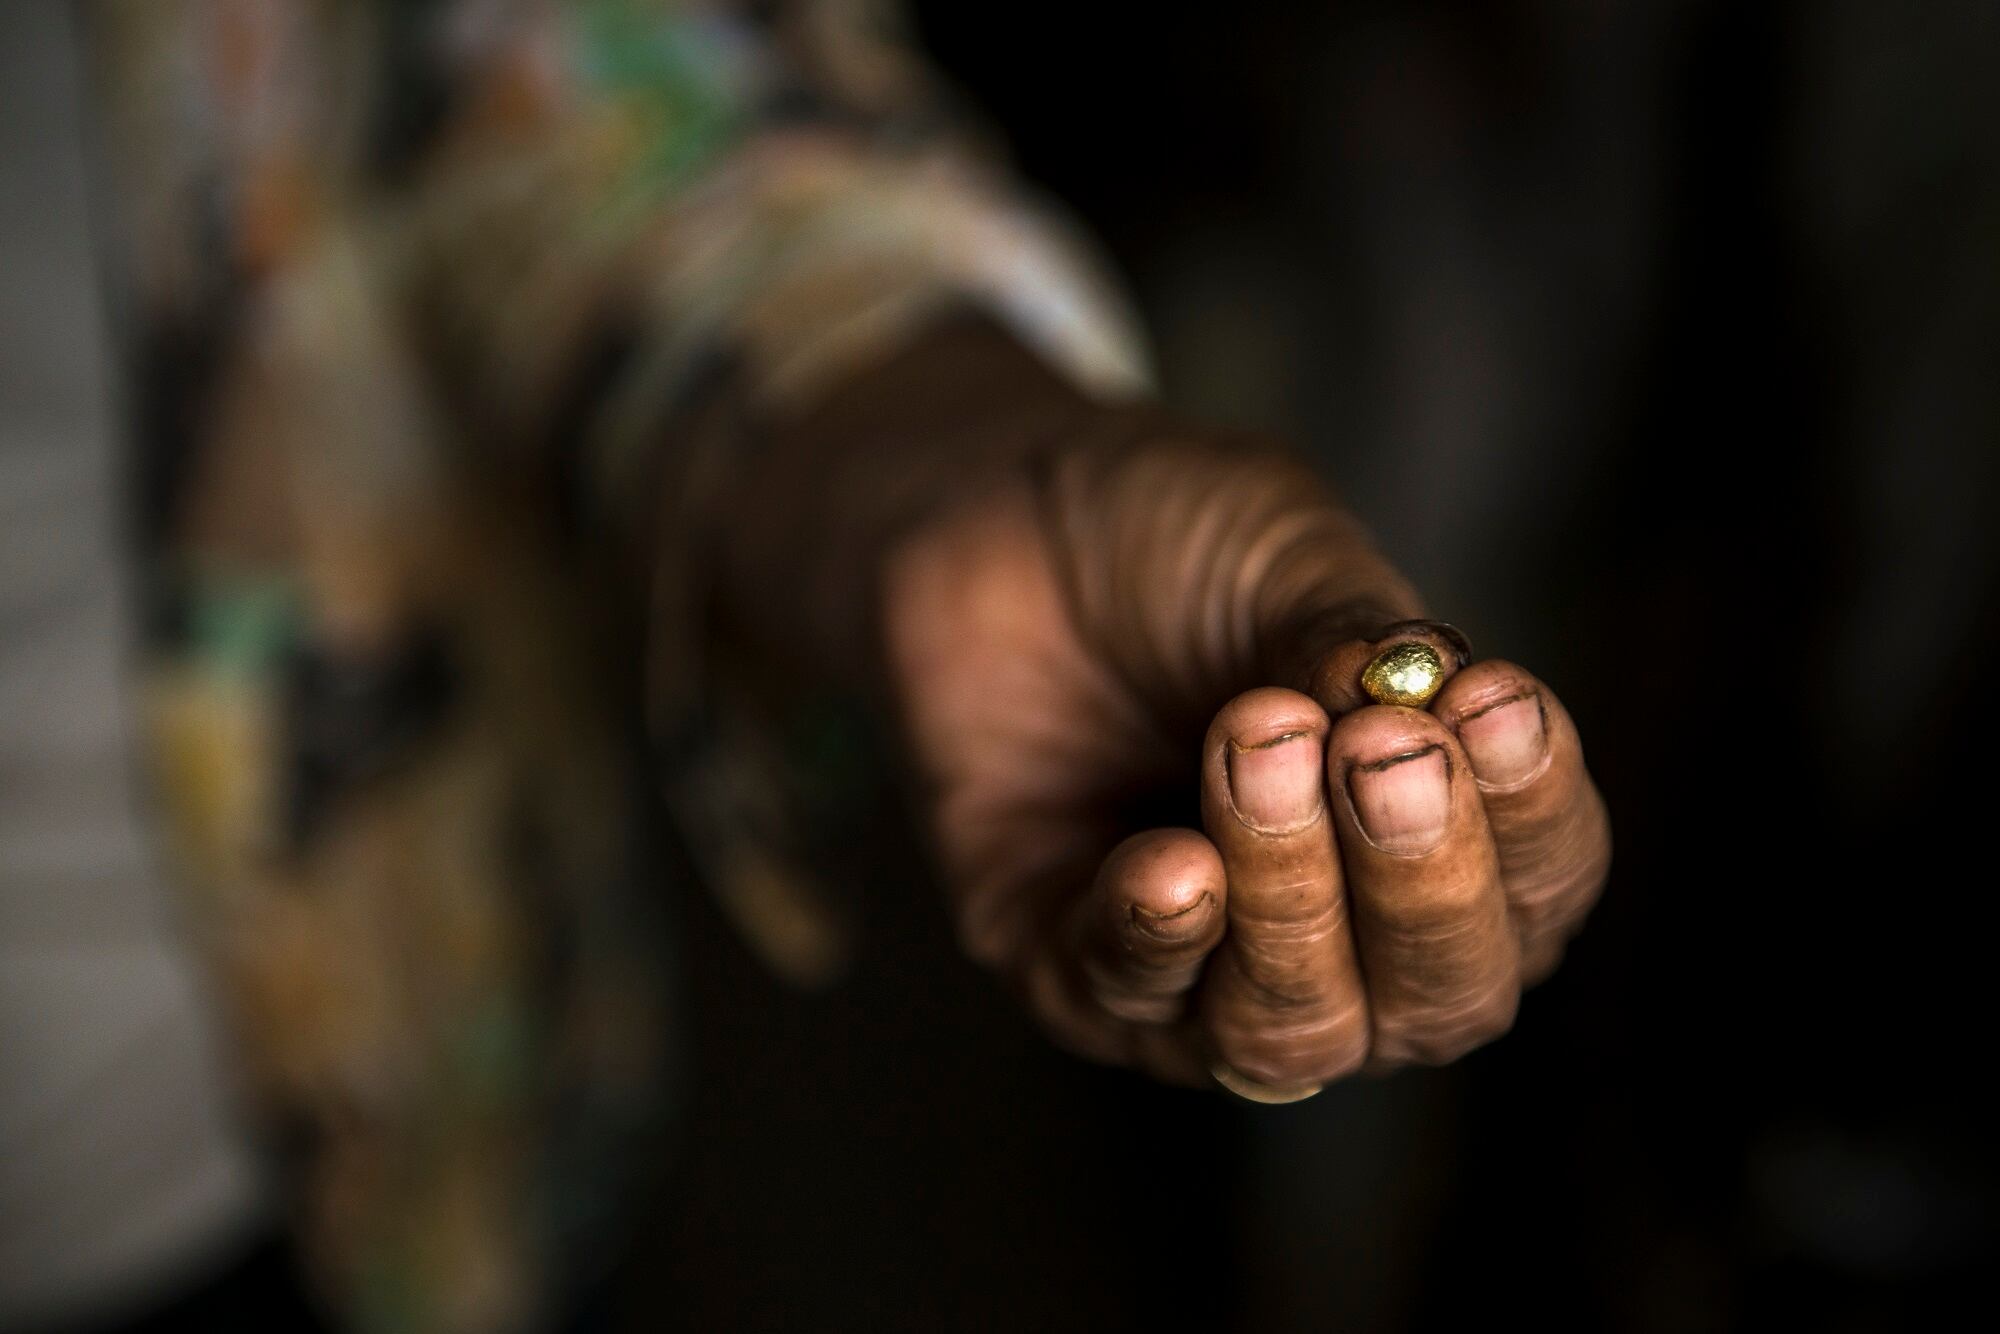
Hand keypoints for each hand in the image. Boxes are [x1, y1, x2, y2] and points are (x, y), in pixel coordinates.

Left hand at [877, 427, 1609, 1096]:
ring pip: (1291, 1029)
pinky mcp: (1063, 967)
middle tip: (1379, 753)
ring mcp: (1203, 972)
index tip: (1494, 704)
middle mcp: (1340, 938)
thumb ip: (1353, 642)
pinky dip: (1158, 936)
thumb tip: (1419, 701)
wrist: (1000, 508)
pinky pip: (1125, 999)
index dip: (1534, 818)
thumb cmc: (1171, 543)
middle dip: (1422, 884)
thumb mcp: (1289, 561)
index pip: (1537, 889)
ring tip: (1256, 745)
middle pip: (1438, 999)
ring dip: (1290, 898)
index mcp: (1436, 836)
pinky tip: (1170, 859)